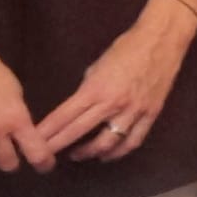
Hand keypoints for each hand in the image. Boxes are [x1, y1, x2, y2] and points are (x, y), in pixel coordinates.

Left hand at [33, 0, 196, 161]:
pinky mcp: (150, 114)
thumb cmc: (127, 47)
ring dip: (89, 152)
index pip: (65, 116)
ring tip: (77, 155)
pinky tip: (107, 155)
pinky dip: (118, 152)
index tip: (34, 141)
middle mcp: (113, 103)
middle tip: (44, 156)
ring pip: (107, 143)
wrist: (162, 40)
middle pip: (79, 132)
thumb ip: (88, 89)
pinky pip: (132, 141)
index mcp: (96, 88)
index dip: (47, 131)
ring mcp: (133, 111)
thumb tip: (79, 107)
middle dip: (58, 145)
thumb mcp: (98, 65)